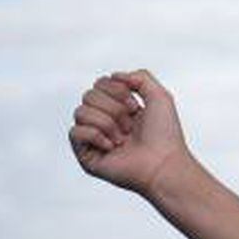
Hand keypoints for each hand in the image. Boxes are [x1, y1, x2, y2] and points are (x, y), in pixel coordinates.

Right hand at [68, 68, 192, 197]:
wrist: (163, 163)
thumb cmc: (164, 134)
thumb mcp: (160, 96)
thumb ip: (140, 77)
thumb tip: (113, 75)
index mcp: (118, 107)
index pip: (100, 83)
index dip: (117, 90)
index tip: (136, 106)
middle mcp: (104, 120)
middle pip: (88, 95)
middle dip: (113, 108)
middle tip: (130, 124)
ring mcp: (93, 138)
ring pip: (80, 112)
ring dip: (106, 122)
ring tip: (122, 138)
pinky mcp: (85, 155)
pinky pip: (74, 132)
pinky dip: (95, 135)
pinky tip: (112, 147)